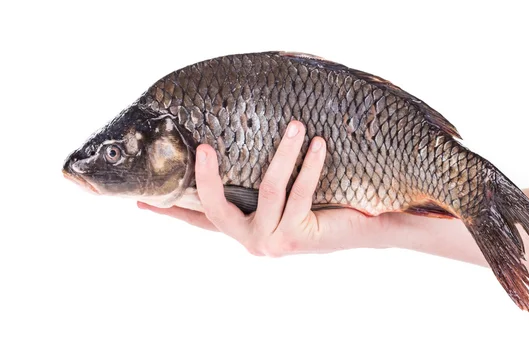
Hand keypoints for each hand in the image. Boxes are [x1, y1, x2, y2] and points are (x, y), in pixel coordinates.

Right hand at [138, 121, 393, 256]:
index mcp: (242, 229)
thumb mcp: (282, 192)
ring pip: (268, 191)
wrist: (367, 228)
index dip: (170, 210)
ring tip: (295, 124)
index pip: (199, 219)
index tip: (141, 202)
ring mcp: (272, 241)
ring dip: (283, 154)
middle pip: (215, 209)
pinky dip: (310, 165)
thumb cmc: (324, 203)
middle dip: (206, 176)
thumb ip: (258, 178)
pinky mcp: (297, 238)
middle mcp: (251, 239)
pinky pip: (300, 194)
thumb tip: (240, 138)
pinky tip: (318, 143)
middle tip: (204, 146)